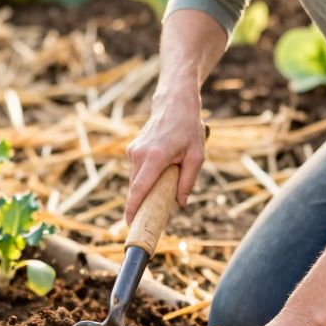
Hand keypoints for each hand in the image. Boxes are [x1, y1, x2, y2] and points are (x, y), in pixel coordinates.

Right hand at [125, 85, 204, 221]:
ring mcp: (133, 151)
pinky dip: (145, 178)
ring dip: (146, 188)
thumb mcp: (196, 156)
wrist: (174, 103)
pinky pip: (137, 171)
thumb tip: (181, 204)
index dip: (133, 208)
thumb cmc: (188, 128)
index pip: (139, 188)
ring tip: (163, 185)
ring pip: (136, 180)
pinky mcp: (132, 149)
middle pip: (136, 188)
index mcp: (155, 157)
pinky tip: (159, 172)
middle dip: (142, 202)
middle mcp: (139, 154)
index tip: (129, 222)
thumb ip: (188, 181)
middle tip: (153, 215)